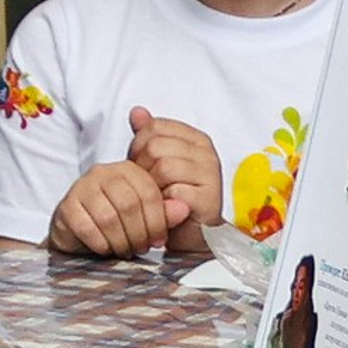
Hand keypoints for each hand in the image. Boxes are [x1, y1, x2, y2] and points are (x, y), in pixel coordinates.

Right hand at [49, 158, 186, 259]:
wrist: (77, 234)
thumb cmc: (115, 224)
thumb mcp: (144, 218)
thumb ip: (164, 213)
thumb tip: (183, 208)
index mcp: (128, 170)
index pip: (149, 193)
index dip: (158, 221)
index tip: (159, 241)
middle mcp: (104, 173)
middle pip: (130, 205)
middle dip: (139, 233)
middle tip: (141, 249)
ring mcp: (82, 187)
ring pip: (109, 218)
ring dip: (121, 241)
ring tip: (125, 251)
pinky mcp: (67, 207)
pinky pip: (88, 228)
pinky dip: (101, 244)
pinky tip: (106, 249)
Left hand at [125, 107, 222, 258]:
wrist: (190, 235)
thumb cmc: (173, 198)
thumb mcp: (156, 163)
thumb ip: (147, 136)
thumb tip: (137, 112)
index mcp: (196, 138)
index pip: (154, 127)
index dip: (138, 147)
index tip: (142, 167)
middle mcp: (207, 153)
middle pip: (156, 146)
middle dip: (142, 169)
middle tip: (148, 187)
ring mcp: (211, 175)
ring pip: (163, 167)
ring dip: (151, 187)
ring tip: (156, 198)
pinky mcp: (209, 198)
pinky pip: (173, 191)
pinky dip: (162, 203)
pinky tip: (165, 209)